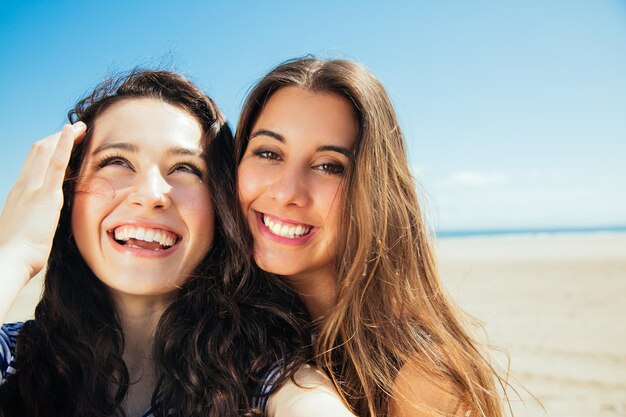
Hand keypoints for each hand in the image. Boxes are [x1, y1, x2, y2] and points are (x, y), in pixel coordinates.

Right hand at [0, 122, 86, 281]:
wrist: (9, 261)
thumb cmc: (19, 254)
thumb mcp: (26, 232)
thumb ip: (34, 221)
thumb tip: (42, 223)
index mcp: (19, 195)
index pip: (32, 164)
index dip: (46, 150)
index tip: (60, 143)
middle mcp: (23, 186)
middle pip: (37, 152)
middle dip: (55, 138)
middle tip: (73, 129)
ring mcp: (32, 189)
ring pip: (45, 151)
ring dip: (63, 136)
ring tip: (79, 126)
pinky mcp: (45, 195)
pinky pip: (55, 163)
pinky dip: (63, 144)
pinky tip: (71, 131)